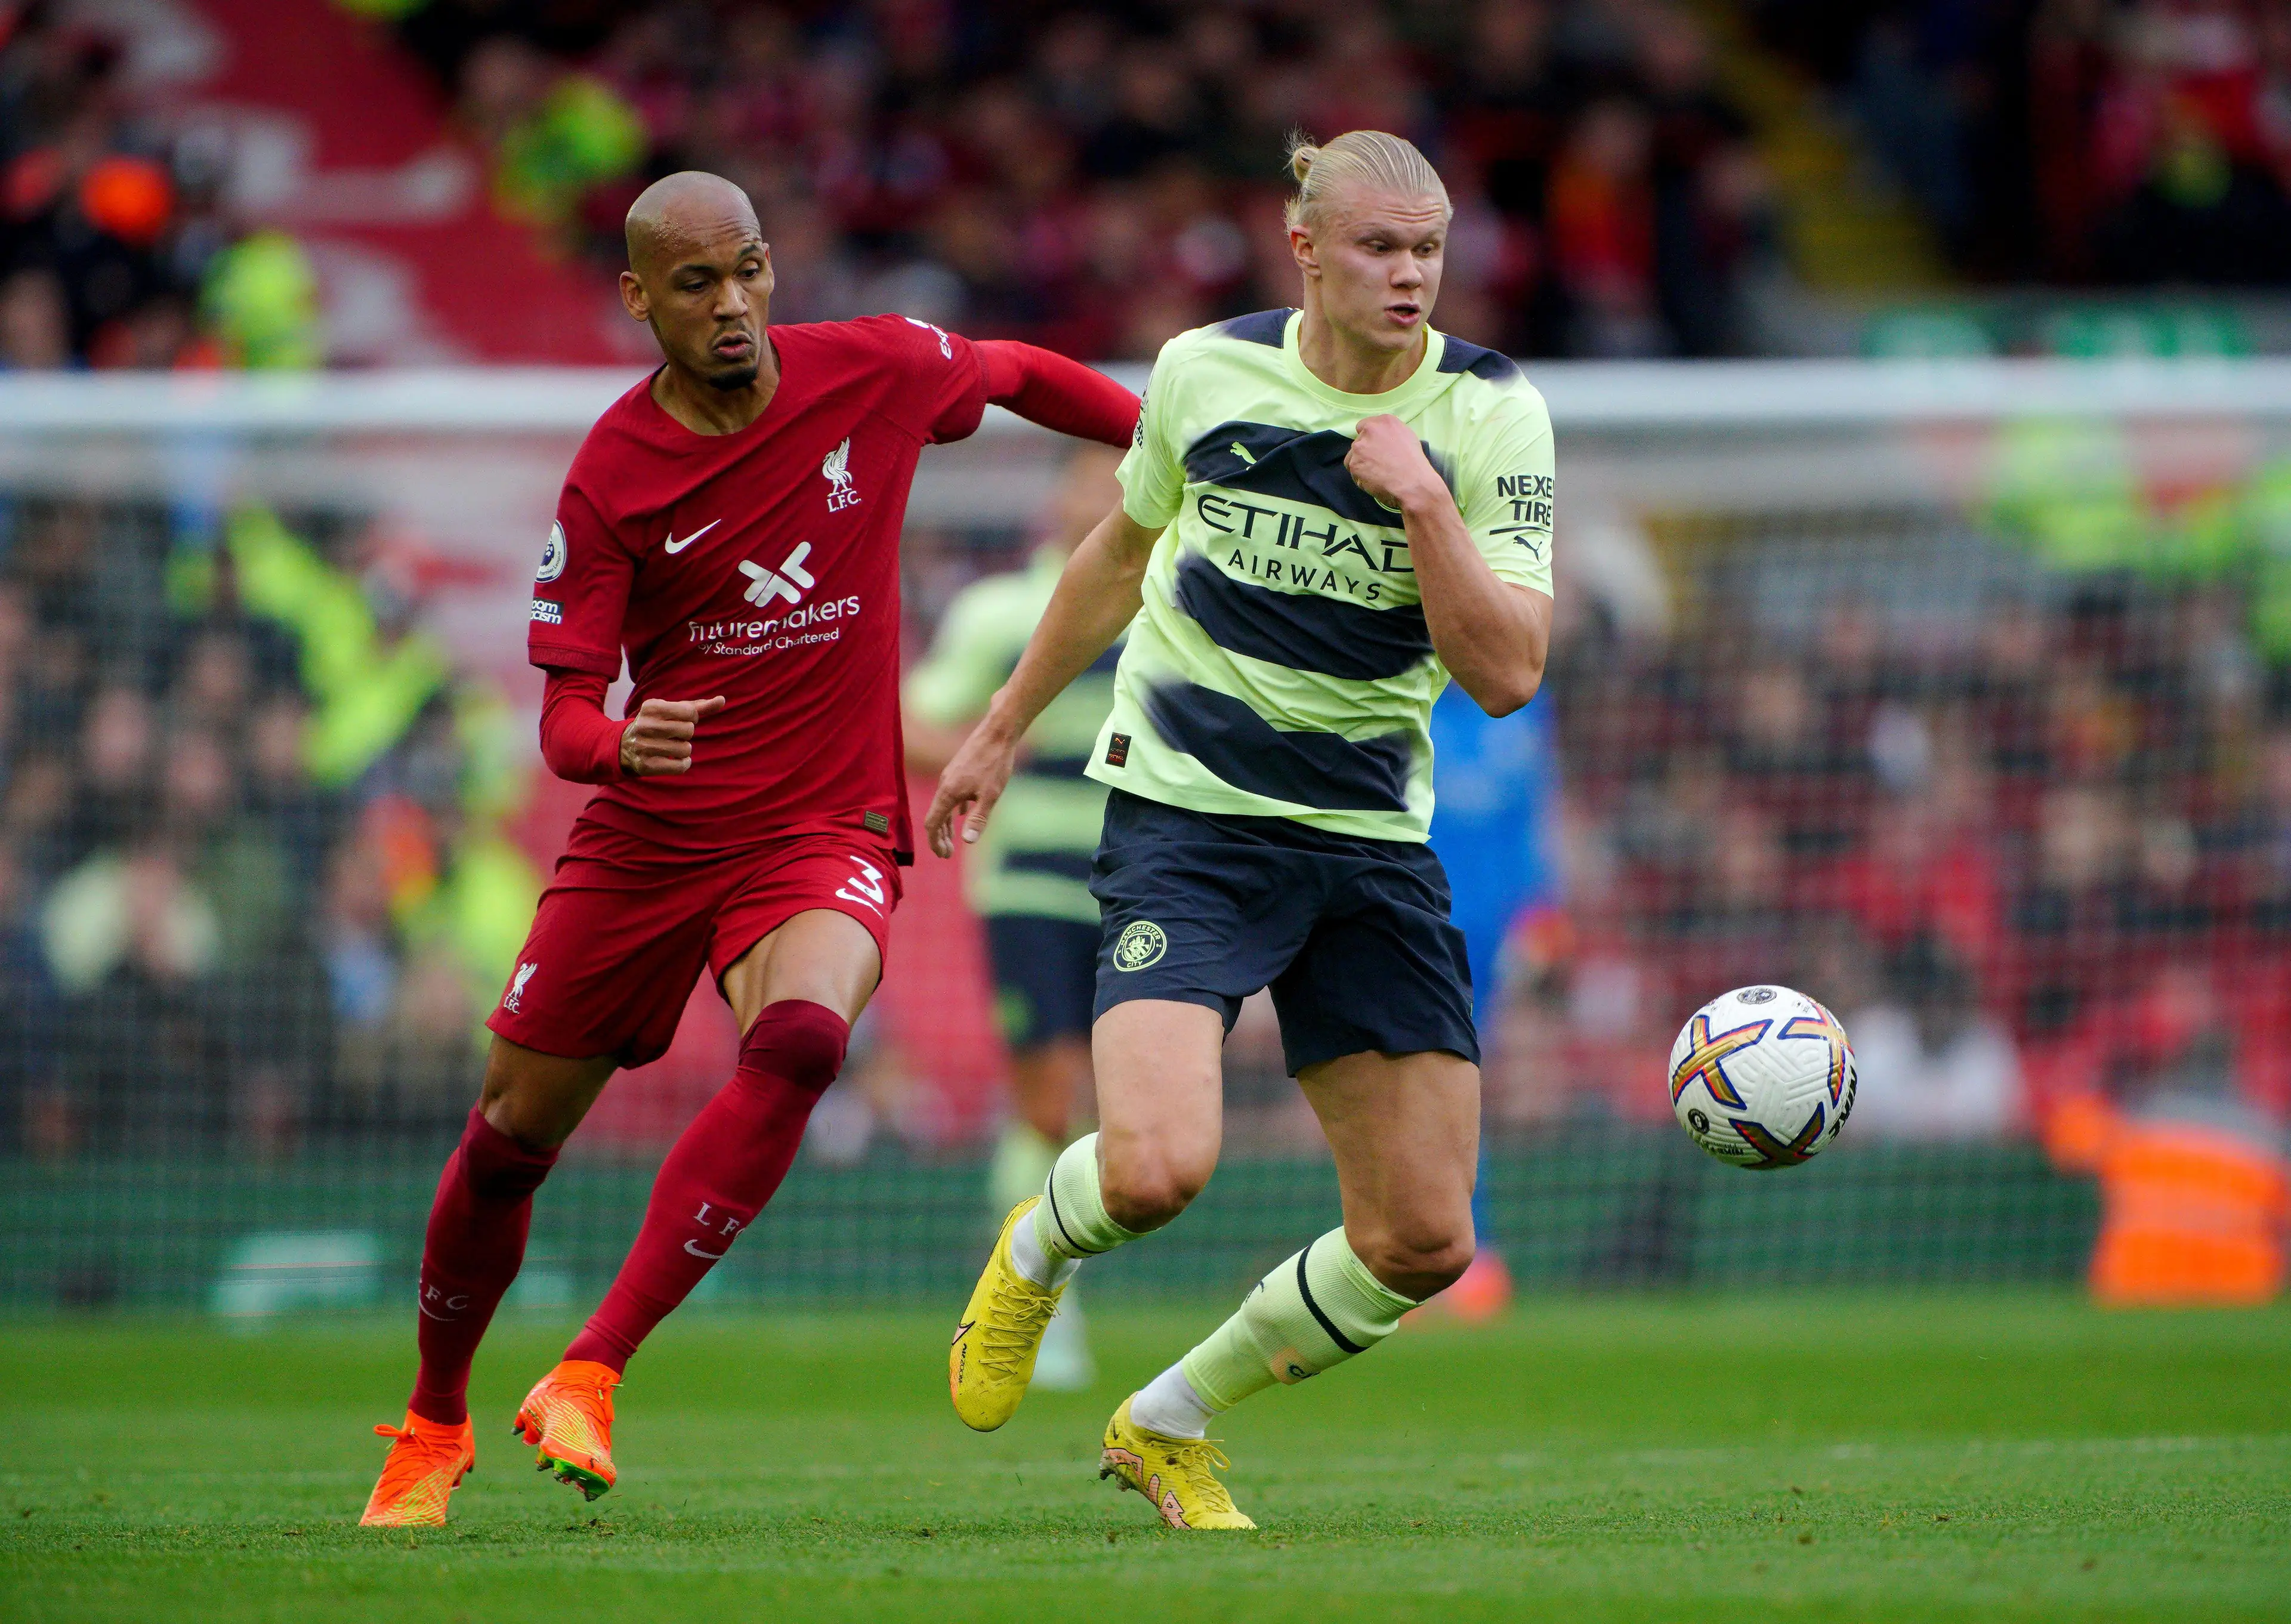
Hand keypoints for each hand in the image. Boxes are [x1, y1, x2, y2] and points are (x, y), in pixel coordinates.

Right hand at [620, 695, 725, 775]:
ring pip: (685, 749)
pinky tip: (675, 760)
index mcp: (652, 706)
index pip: (690, 712)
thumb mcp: (673, 711)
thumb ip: (698, 706)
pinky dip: (683, 764)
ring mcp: (643, 746)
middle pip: (688, 730)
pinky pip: (680, 766)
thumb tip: (722, 700)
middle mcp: (645, 725)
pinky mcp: (646, 765)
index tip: (680, 720)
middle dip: (686, 734)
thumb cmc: (658, 724)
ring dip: (684, 750)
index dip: (692, 718)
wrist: (625, 746)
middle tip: (674, 735)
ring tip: (671, 747)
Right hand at [923, 712, 1021, 857]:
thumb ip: (978, 818)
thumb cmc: (995, 763)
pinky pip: (951, 794)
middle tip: (947, 854)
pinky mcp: (958, 770)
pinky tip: (962, 813)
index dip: (935, 842)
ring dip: (946, 824)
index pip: (933, 823)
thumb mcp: (990, 795)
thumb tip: (967, 841)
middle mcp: (945, 784)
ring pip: (943, 805)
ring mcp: (950, 776)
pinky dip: (953, 809)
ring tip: (953, 839)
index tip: (943, 855)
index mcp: (948, 793)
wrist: (998, 731)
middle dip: (940, 837)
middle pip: (936, 816)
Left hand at [1345, 413, 1445, 515]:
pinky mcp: (1354, 464)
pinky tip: (1374, 481)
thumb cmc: (1414, 462)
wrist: (1412, 482)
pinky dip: (1361, 478)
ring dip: (1361, 464)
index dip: (1368, 438)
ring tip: (1376, 474)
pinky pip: (1354, 472)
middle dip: (1365, 452)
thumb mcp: (1407, 437)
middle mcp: (1369, 431)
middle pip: (1358, 442)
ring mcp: (1359, 447)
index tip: (1374, 447)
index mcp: (1384, 421)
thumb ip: (1389, 434)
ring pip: (1353, 457)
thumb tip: (1381, 439)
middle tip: (1378, 464)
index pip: (1365, 426)